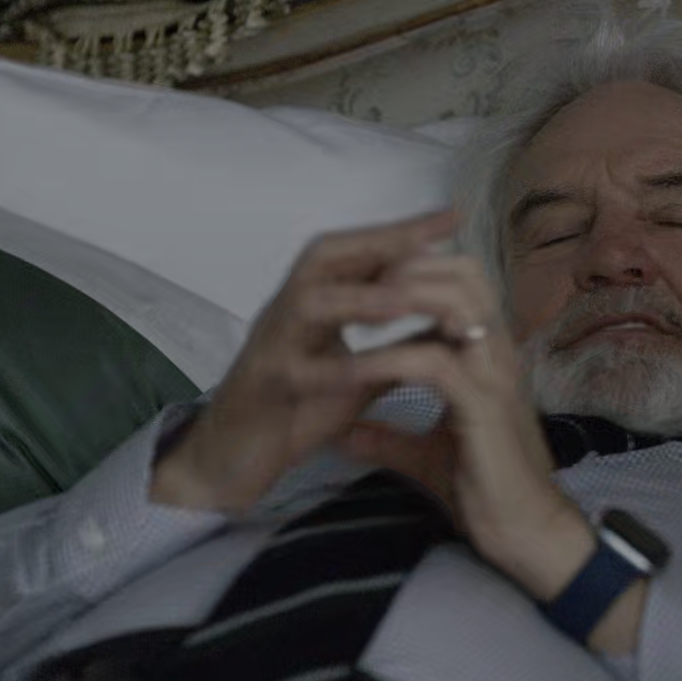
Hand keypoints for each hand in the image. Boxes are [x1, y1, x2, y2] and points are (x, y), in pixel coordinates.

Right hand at [151, 209, 461, 514]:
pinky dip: (332, 370)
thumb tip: (449, 328)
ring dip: (358, 297)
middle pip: (324, 257)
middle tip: (428, 237)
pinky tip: (367, 372)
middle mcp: (287, 313)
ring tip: (405, 300)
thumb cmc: (293, 415)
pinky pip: (294, 372)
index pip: (356, 253)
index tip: (451, 217)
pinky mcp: (262, 388)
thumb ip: (396, 349)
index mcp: (312, 306)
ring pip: (307, 303)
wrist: (229, 463)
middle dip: (380, 242)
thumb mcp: (357, 375)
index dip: (400, 233)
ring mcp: (270, 347)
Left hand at [332, 259, 601, 608]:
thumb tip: (348, 433)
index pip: (464, 280)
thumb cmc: (486, 493)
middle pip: (464, 272)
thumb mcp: (427, 456)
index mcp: (489, 357)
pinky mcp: (483, 407)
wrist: (525, 533)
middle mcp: (499, 354)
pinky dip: (387, 359)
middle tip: (356, 287)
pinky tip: (352, 371)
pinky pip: (432, 362)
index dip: (416, 270)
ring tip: (353, 314)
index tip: (364, 286)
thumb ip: (392, 437)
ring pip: (455, 301)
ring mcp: (495, 376)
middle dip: (407, 267)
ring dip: (400, 299)